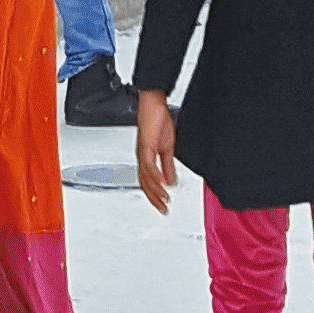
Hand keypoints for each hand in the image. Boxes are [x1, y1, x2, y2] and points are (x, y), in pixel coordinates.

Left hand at [135, 87, 177, 215]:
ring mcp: (142, 151)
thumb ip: (168, 165)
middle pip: (144, 183)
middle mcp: (142, 157)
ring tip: (165, 201)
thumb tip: (171, 182)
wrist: (153, 102)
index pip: (147, 182)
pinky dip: (155, 175)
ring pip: (146, 176)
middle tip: (163, 210)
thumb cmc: (157, 120)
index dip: (154, 196)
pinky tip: (163, 183)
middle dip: (154, 198)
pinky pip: (149, 163)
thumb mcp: (167, 148)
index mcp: (146, 158)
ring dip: (156, 190)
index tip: (163, 207)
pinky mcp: (146, 144)